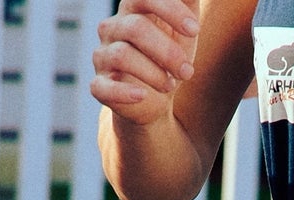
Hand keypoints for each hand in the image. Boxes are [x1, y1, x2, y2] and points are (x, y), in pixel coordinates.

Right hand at [91, 0, 199, 126]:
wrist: (156, 97)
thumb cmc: (170, 54)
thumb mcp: (185, 27)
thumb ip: (188, 2)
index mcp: (132, 9)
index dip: (171, 9)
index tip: (194, 29)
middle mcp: (113, 28)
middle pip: (135, 28)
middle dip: (167, 51)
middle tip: (187, 71)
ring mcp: (103, 56)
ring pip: (122, 55)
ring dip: (153, 73)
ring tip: (170, 86)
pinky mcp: (99, 85)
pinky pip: (103, 87)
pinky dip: (123, 92)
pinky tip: (142, 95)